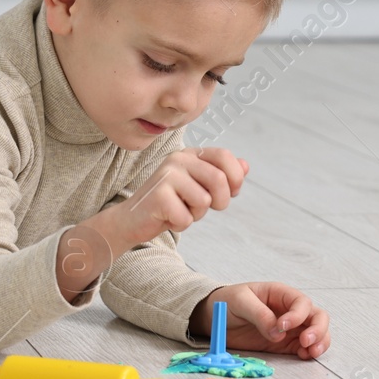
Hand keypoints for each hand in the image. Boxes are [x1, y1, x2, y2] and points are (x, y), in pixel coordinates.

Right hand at [96, 148, 247, 250]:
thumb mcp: (199, 188)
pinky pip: (187, 218)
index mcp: (190, 154)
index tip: (232, 192)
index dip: (235, 177)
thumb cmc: (171, 203)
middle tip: (205, 208)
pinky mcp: (158, 196)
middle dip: (220, 201)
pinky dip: (181, 224)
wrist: (133, 219)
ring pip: (204, 200)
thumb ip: (222, 176)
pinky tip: (168, 218)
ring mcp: (166, 175)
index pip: (224, 155)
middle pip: (219, 179)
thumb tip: (246, 165)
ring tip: (181, 210)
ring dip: (197, 214)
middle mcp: (178, 159)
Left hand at [194, 282, 330, 359]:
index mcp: (280, 294)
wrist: (214, 317)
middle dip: (317, 329)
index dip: (297, 315)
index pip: (301, 302)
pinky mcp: (285, 344)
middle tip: (306, 341)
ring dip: (319, 342)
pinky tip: (304, 356)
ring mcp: (290, 328)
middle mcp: (290, 310)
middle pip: (317, 316)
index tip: (283, 326)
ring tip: (310, 352)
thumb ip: (259, 314)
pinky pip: (305, 347)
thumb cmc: (227, 302)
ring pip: (317, 332)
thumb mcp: (240, 302)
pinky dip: (309, 352)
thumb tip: (277, 332)